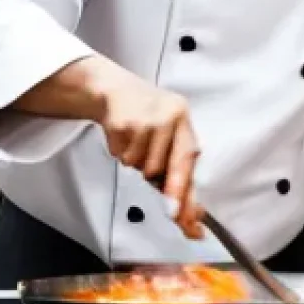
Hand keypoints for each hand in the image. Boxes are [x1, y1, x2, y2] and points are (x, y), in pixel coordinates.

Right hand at [91, 62, 203, 238]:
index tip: (178, 214)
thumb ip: (178, 167)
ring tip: (136, 141)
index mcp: (183, 120)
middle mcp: (168, 117)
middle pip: (159, 167)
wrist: (117, 89)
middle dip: (153, 176)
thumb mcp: (169, 133)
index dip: (181, 188)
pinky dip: (120, 152)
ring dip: (135, 161)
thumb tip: (183, 210)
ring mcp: (144, 119)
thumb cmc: (148, 116)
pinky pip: (121, 156)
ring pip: (138, 165)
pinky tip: (123, 136)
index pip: (186, 158)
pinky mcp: (121, 122)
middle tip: (148, 164)